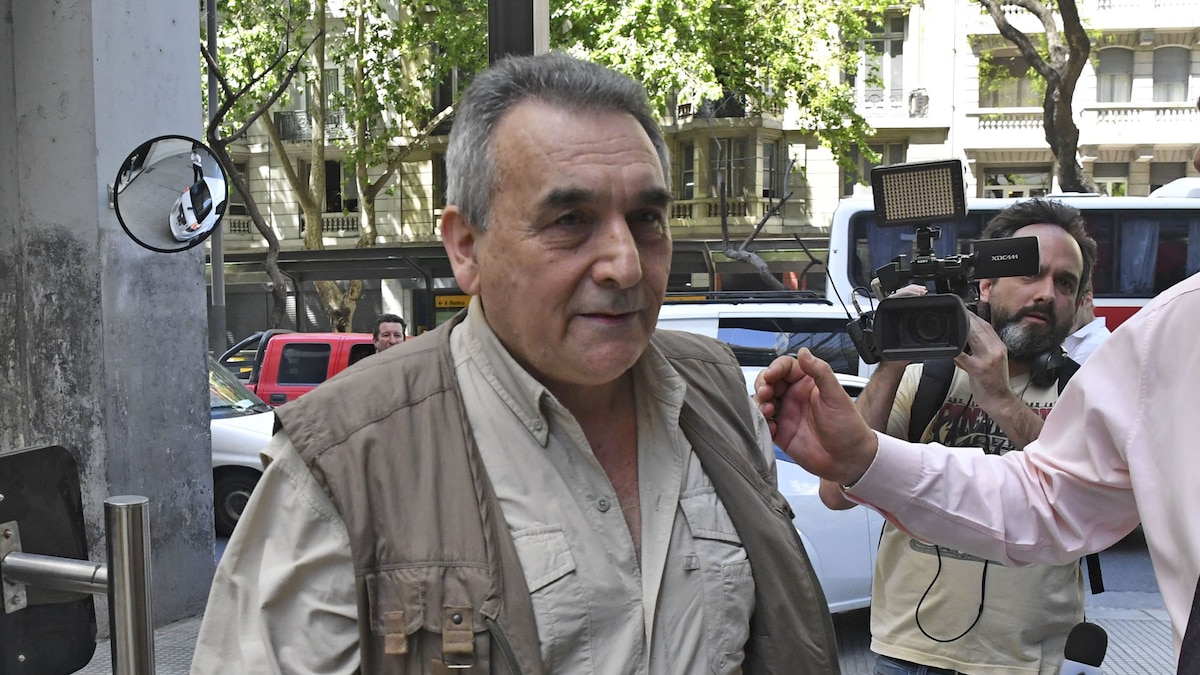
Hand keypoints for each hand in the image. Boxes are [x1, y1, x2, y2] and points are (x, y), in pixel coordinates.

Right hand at [754, 349, 878, 486]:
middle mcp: (795, 396)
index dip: (775, 368)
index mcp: (808, 383)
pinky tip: (772, 427)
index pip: (785, 367)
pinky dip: (762, 423)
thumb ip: (820, 372)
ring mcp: (786, 413)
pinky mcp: (780, 432)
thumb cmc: (848, 428)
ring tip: (768, 410)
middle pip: (768, 382)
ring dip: (760, 403)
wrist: (848, 460)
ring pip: (762, 401)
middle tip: (766, 393)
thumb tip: (804, 352)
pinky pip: (763, 423)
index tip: (771, 376)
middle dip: (762, 385)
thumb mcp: (836, 396)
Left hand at [953, 312, 1010, 405]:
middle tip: (955, 312)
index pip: (987, 326)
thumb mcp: (993, 361)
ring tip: (951, 324)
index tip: (964, 311)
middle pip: (980, 328)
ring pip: (973, 337)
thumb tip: (963, 341)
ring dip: (961, 329)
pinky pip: (962, 356)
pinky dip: (954, 350)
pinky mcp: (977, 369)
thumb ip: (980, 349)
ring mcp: (987, 359)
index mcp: (999, 347)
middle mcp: (995, 350)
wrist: (1000, 400)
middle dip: (967, 318)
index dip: (974, 317)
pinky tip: (947, 346)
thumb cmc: (994, 382)